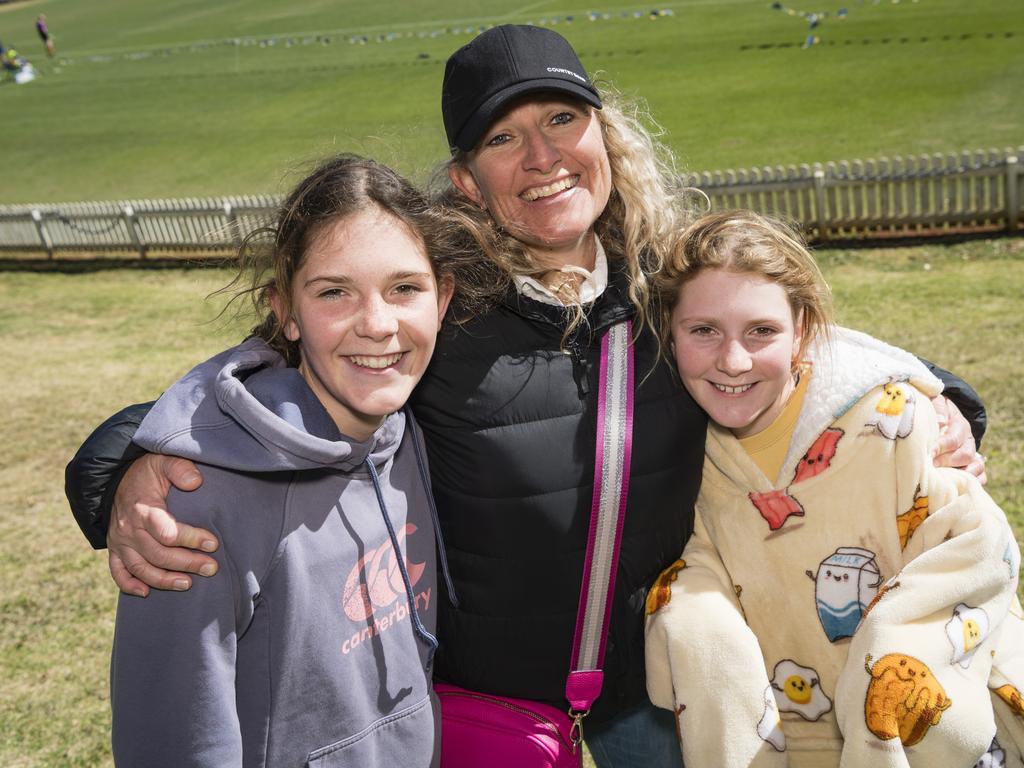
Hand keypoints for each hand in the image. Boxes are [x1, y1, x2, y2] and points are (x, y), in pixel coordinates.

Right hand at [108, 454, 218, 596]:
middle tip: (211, 568)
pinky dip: (129, 585)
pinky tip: (147, 593)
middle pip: (158, 554)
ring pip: (141, 568)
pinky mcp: (115, 550)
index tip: (213, 543)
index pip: (167, 532)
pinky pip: (118, 572)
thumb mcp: (164, 461)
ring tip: (188, 584)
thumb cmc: (148, 472)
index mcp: (142, 509)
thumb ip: (180, 468)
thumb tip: (195, 481)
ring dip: (164, 580)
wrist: (118, 479)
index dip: (191, 539)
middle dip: (187, 563)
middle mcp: (128, 529)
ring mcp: (120, 542)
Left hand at [930, 395, 986, 484]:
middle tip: (930, 466)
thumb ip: (939, 408)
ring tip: (943, 480)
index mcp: (960, 426)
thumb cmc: (936, 411)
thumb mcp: (936, 402)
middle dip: (947, 462)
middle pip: (964, 455)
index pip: (954, 438)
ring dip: (960, 475)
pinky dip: (972, 483)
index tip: (929, 452)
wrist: (946, 416)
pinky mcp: (973, 466)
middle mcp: (969, 442)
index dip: (941, 446)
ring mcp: (973, 455)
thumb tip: (941, 422)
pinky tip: (957, 486)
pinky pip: (980, 477)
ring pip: (975, 467)